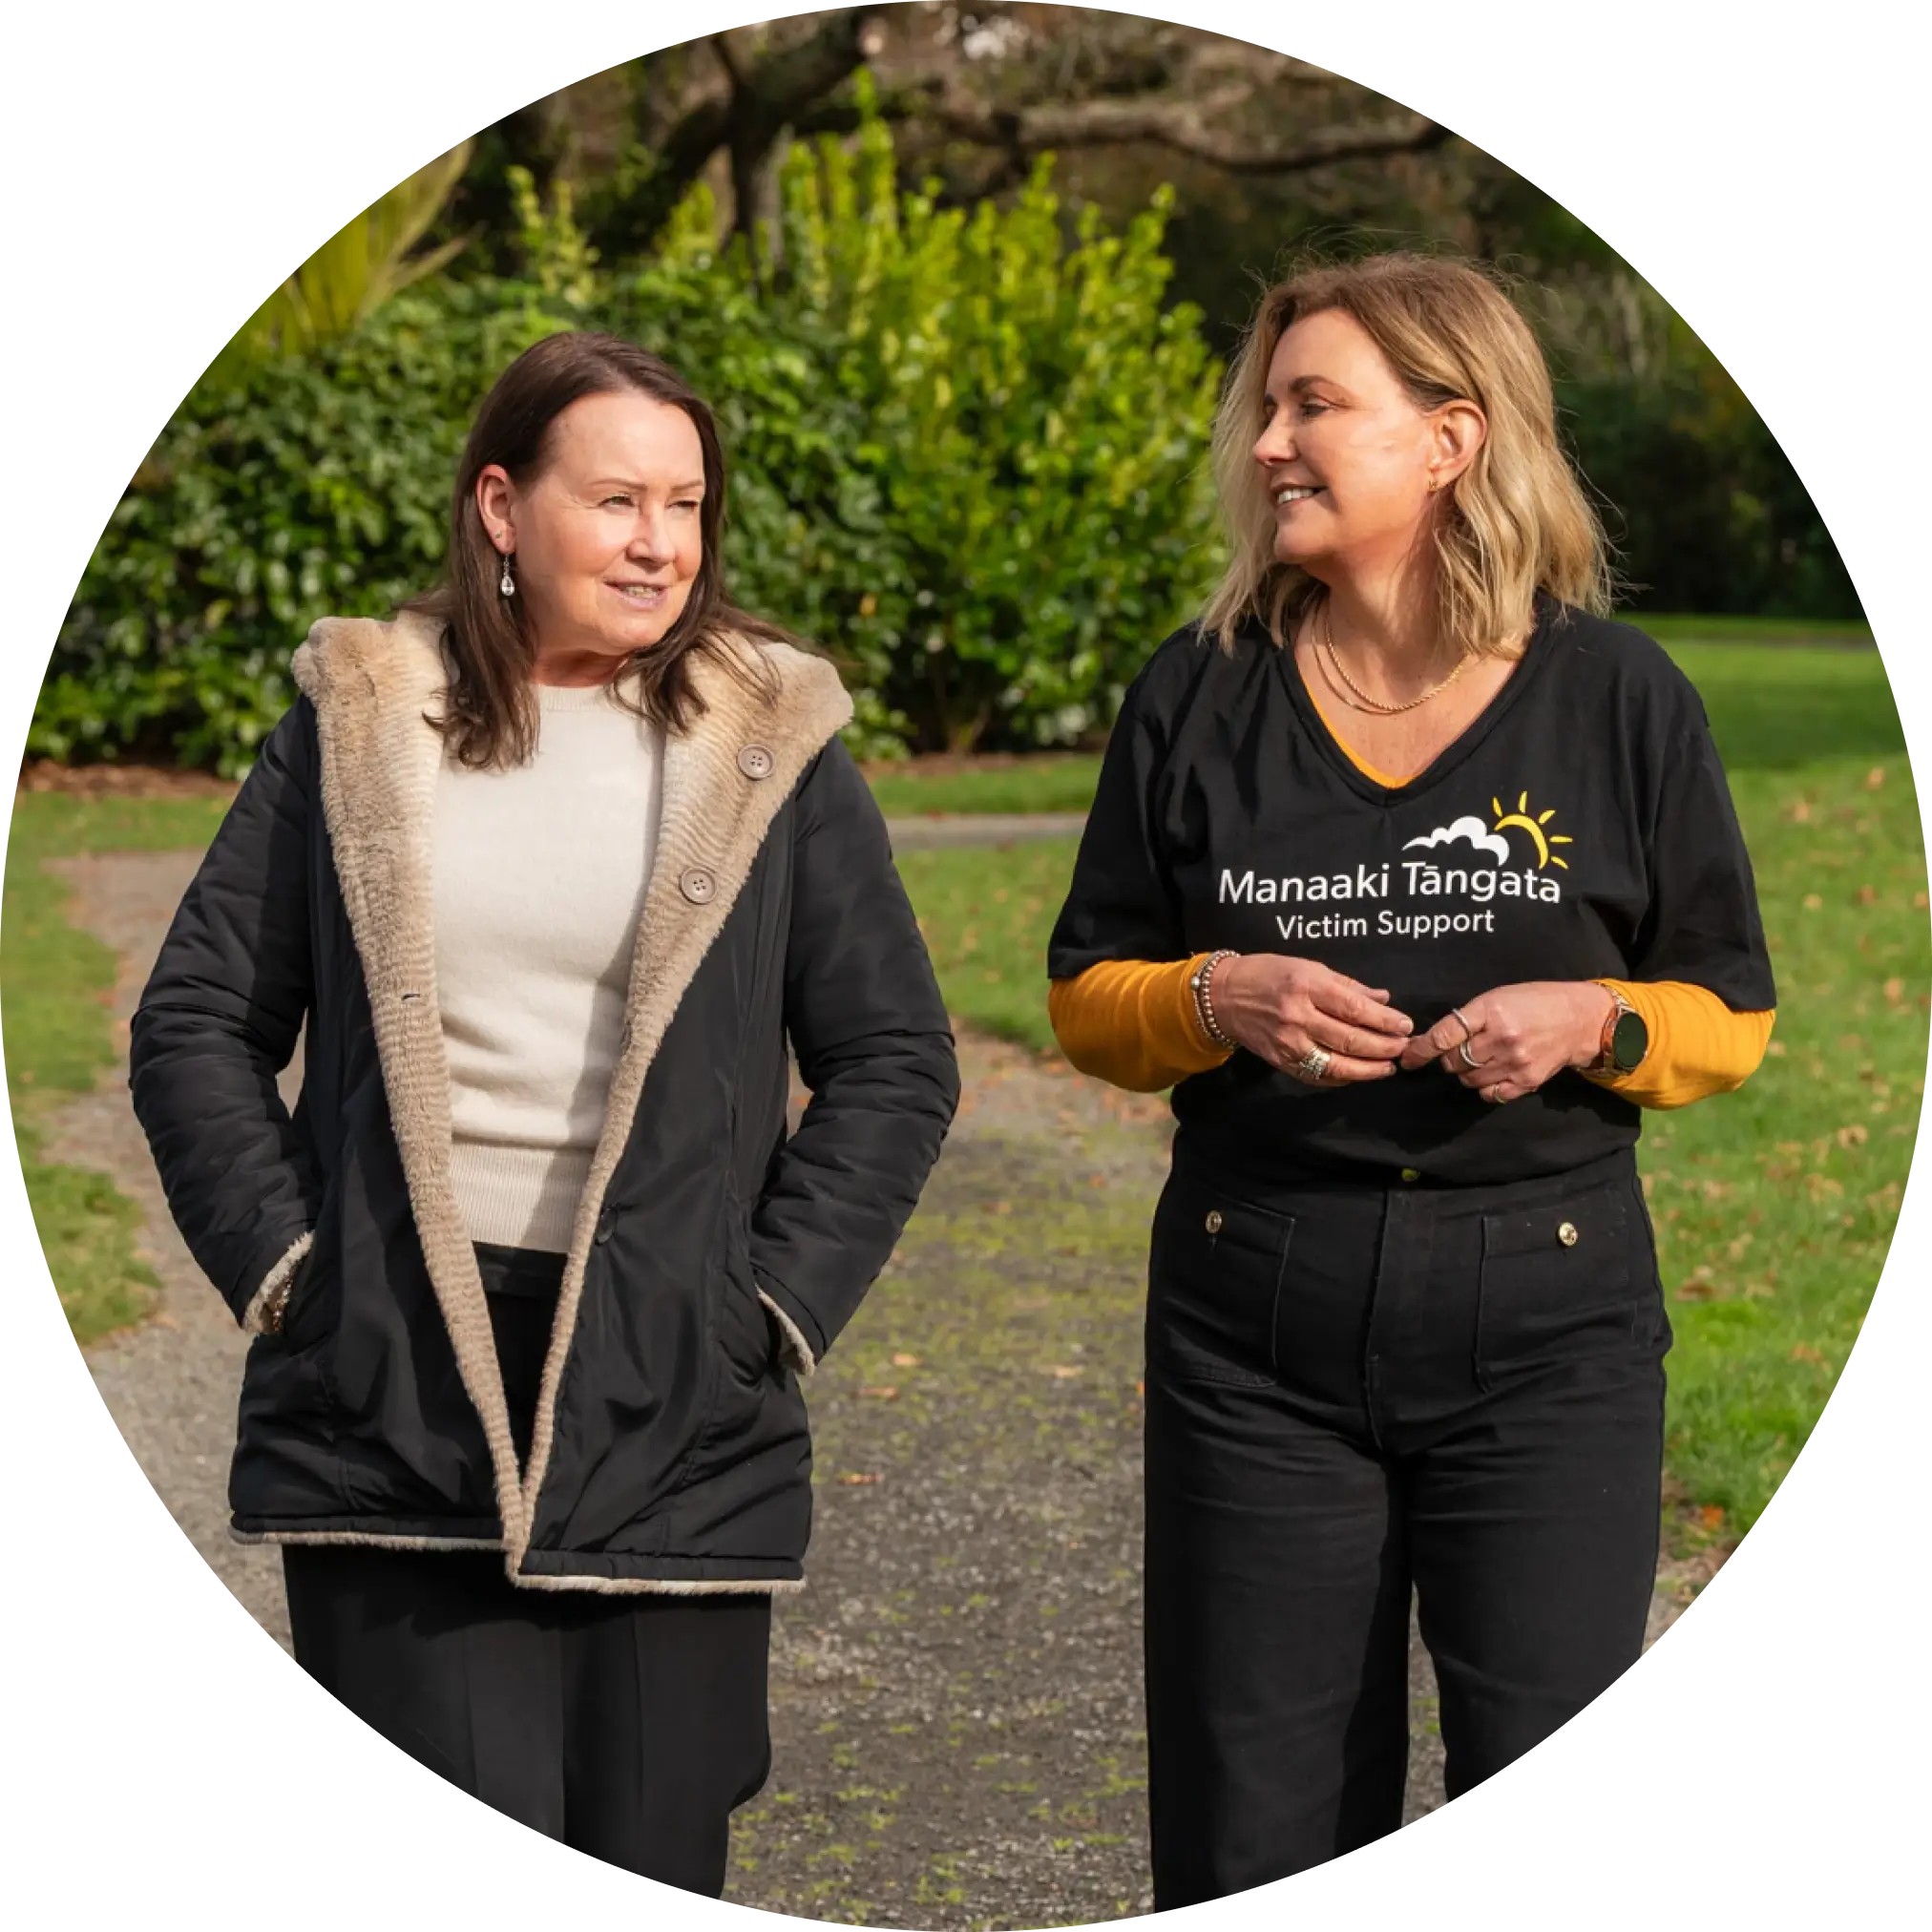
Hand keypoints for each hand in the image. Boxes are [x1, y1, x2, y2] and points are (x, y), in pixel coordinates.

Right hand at [1211, 954, 1413, 1083]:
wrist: (1224, 996)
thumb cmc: (1269, 974)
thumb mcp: (1308, 967)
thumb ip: (1346, 985)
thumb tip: (1383, 999)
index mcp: (1307, 986)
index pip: (1355, 1008)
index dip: (1385, 1020)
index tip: (1405, 1025)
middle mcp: (1298, 1017)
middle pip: (1350, 1039)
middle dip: (1383, 1047)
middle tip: (1403, 1048)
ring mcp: (1288, 1043)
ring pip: (1336, 1065)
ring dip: (1368, 1070)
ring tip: (1388, 1067)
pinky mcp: (1281, 1061)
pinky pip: (1317, 1076)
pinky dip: (1341, 1078)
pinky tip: (1357, 1074)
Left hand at [1397, 981, 1615, 1102]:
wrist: (1579, 1019)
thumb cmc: (1534, 1002)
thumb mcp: (1497, 997)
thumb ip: (1468, 1018)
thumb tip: (1432, 1041)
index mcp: (1491, 1011)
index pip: (1444, 1035)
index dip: (1421, 1050)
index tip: (1408, 1058)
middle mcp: (1502, 1038)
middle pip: (1454, 1062)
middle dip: (1449, 1059)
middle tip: (1460, 1050)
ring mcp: (1515, 1062)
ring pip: (1469, 1080)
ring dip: (1466, 1073)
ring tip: (1481, 1059)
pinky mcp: (1527, 1081)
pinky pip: (1490, 1094)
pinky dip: (1484, 1087)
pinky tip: (1493, 1073)